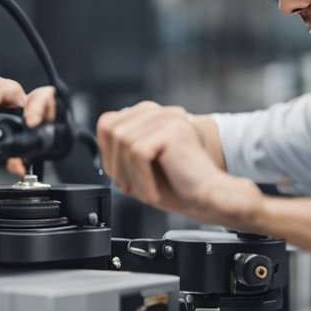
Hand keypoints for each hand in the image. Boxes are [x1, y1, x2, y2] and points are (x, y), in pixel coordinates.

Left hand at [96, 101, 262, 227]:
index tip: (120, 177)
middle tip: (130, 187)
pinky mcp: (173, 130)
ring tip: (143, 191)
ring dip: (128, 173)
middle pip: (112, 130)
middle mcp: (159, 112)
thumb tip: (101, 156)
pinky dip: (140, 178)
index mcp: (151, 116)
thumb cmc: (179, 186)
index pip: (109, 123)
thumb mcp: (140, 168)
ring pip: (124, 141)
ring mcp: (167, 118)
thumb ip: (121, 154)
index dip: (107, 153)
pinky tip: (153, 193)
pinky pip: (139, 152)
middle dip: (115, 164)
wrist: (209, 197)